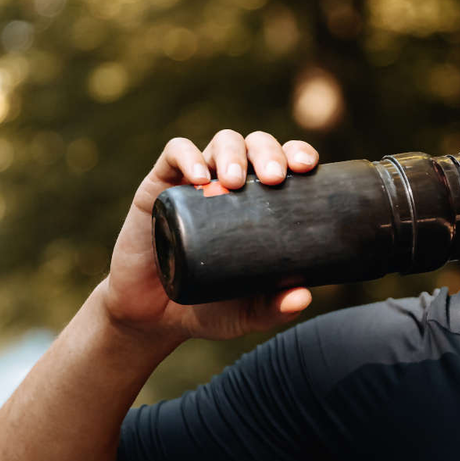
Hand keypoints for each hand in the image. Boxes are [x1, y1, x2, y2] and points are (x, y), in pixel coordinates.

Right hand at [101, 129, 317, 341]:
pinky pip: (174, 154)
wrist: (152, 318)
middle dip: (268, 152)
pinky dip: (188, 157)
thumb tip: (304, 297)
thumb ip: (274, 309)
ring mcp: (196, 182)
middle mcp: (231, 185)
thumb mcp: (247, 314)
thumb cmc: (209, 308)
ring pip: (221, 143)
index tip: (307, 167)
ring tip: (235, 181)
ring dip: (233, 153)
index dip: (298, 153)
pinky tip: (200, 178)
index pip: (285, 163)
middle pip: (255, 146)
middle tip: (274, 178)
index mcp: (260, 203)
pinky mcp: (160, 187)